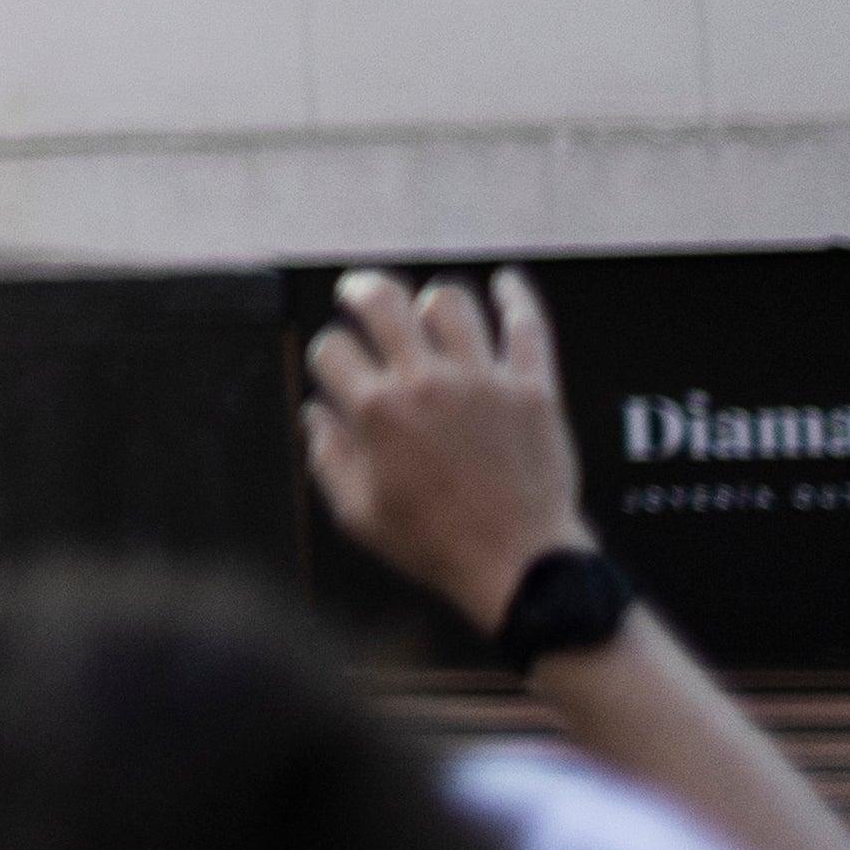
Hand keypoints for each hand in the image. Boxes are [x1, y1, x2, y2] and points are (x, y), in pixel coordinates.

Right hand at [300, 267, 583, 629]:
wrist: (520, 566)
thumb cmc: (436, 545)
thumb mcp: (359, 514)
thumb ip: (329, 458)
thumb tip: (317, 417)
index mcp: (377, 413)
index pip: (333, 350)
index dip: (328, 355)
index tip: (338, 367)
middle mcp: (426, 384)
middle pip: (383, 303)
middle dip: (361, 290)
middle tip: (358, 291)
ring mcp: (483, 381)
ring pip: (450, 304)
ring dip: (431, 301)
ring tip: (428, 308)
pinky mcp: (532, 389)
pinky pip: (526, 326)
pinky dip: (516, 297)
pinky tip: (506, 283)